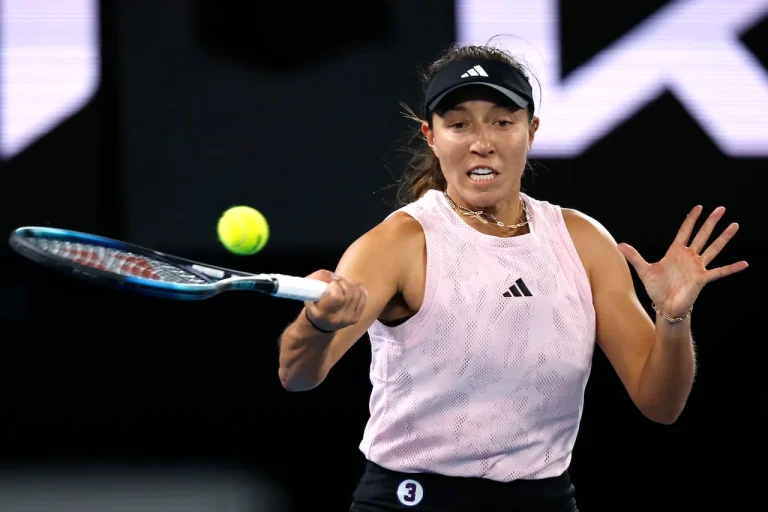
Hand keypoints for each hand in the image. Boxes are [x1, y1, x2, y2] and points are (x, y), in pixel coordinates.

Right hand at [303, 270, 367, 332]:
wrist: (319, 324)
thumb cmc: (312, 303)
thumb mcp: (308, 289)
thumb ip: (320, 277)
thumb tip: (336, 276)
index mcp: (323, 313)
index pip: (337, 297)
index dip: (335, 285)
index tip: (330, 283)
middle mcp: (337, 318)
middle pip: (350, 293)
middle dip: (343, 282)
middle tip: (336, 281)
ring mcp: (349, 319)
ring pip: (358, 293)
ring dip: (350, 283)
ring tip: (342, 283)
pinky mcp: (356, 317)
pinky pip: (363, 296)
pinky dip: (358, 288)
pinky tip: (350, 287)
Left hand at [617, 205, 747, 317]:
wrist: (664, 306)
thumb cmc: (656, 288)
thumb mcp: (644, 270)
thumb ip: (634, 256)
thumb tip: (619, 245)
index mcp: (675, 252)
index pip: (685, 231)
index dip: (691, 219)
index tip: (699, 207)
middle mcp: (689, 257)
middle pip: (702, 235)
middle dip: (711, 222)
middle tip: (721, 208)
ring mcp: (697, 267)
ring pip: (713, 248)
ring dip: (724, 238)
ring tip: (734, 225)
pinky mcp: (702, 278)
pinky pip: (720, 272)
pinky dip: (732, 268)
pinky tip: (745, 263)